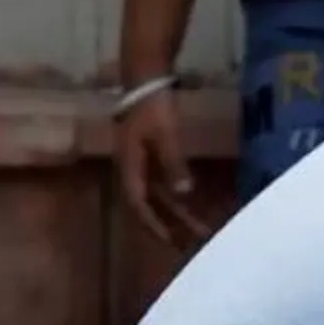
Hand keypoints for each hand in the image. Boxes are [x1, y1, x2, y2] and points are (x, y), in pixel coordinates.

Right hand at [113, 88, 207, 246]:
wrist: (145, 78)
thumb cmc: (152, 105)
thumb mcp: (165, 134)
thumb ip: (173, 163)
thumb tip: (183, 194)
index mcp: (129, 166)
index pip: (139, 204)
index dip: (153, 225)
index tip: (169, 242)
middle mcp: (131, 169)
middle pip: (149, 205)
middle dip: (168, 226)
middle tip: (189, 245)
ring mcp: (139, 163)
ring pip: (156, 196)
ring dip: (174, 214)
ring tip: (194, 231)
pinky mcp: (149, 155)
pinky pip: (161, 184)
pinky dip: (174, 197)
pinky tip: (190, 206)